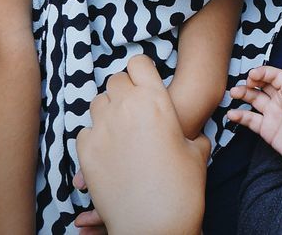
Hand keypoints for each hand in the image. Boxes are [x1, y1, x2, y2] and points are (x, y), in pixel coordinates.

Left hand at [73, 55, 209, 234]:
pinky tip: (109, 151)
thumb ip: (191, 134)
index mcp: (155, 100)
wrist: (155, 226)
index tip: (145, 82)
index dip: (142, 71)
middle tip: (135, 110)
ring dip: (108, 111)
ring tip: (122, 131)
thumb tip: (193, 136)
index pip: (139, 63)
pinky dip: (95, 136)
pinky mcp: (86, 150)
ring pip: (97, 102)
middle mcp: (126, 107)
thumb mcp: (196, 153)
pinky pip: (85, 131)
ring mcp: (102, 128)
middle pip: (116, 80)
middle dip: (124, 90)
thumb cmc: (182, 189)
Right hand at [228, 65, 281, 169]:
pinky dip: (240, 116)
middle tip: (244, 83)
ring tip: (233, 93)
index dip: (264, 73)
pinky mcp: (266, 129)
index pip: (275, 76)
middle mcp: (279, 100)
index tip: (253, 74)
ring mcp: (272, 114)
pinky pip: (251, 120)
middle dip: (251, 81)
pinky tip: (232, 114)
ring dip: (243, 95)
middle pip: (262, 86)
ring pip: (254, 100)